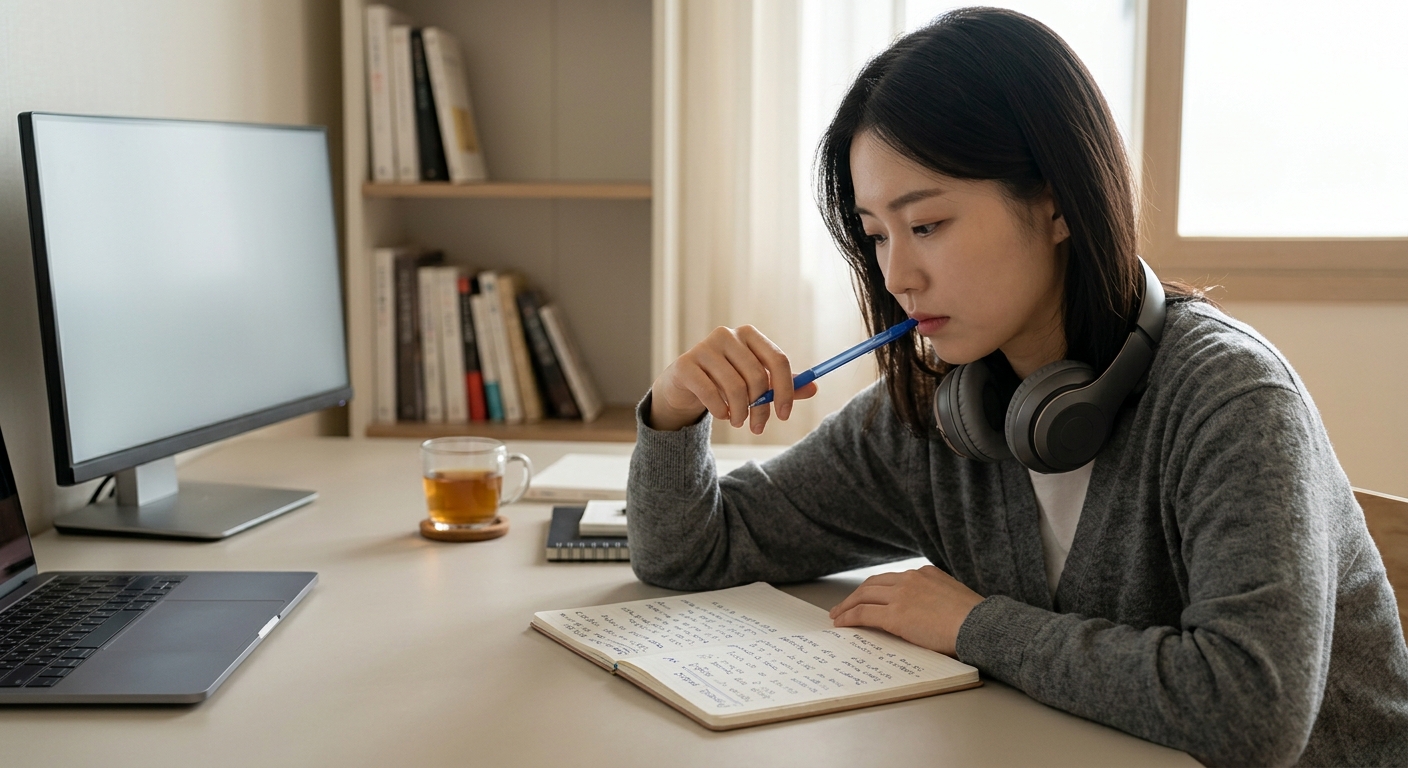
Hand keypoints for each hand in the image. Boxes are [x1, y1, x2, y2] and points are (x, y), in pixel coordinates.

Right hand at [649, 325, 817, 433]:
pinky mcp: (685, 365)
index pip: (778, 359)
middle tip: (758, 427)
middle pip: (757, 376)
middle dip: (761, 408)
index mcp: (749, 335)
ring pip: (735, 387)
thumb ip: (783, 385)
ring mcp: (704, 348)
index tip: (784, 416)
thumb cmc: (725, 381)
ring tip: (739, 421)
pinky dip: (721, 411)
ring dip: (741, 412)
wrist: (684, 385)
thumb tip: (815, 388)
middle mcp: (727, 335)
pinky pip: (711, 394)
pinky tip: (723, 415)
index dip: (785, 390)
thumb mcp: (756, 383)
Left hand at [828, 565, 984, 656]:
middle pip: (873, 583)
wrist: (979, 625)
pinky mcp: (895, 615)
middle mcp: (910, 579)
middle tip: (843, 605)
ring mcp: (901, 595)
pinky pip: (863, 614)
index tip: (867, 596)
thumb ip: (937, 598)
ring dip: (847, 605)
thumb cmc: (975, 620)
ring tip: (837, 615)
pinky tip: (841, 623)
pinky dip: (849, 617)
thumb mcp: (955, 597)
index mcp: (926, 573)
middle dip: (856, 595)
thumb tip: (927, 613)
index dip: (876, 588)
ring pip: (863, 596)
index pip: (892, 579)